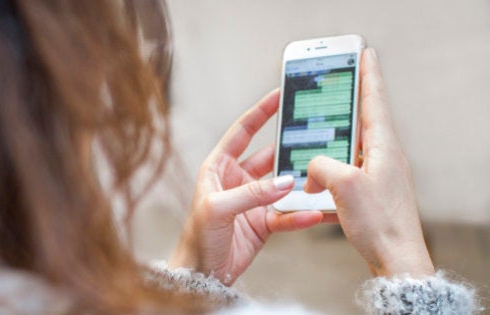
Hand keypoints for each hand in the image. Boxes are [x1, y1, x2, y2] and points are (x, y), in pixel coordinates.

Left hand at [169, 90, 323, 284]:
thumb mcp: (218, 208)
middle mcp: (237, 180)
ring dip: (300, 183)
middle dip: (290, 147)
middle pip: (269, 156)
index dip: (260, 113)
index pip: (242, 132)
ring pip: (282, 186)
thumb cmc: (197, 237)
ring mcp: (252, 201)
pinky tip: (314, 213)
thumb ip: (252, 193)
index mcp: (219, 167)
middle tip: (314, 135)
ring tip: (322, 175)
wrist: (202, 274)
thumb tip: (286, 181)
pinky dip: (300, 215)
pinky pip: (286, 215)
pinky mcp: (263, 223)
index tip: (280, 96)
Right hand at [304, 48, 434, 276]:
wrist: (396, 259)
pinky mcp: (371, 194)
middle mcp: (384, 158)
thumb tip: (312, 167)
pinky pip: (347, 176)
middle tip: (336, 88)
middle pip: (363, 121)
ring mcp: (379, 176)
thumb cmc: (379, 224)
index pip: (374, 100)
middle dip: (347, 105)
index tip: (364, 54)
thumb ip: (321, 165)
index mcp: (383, 147)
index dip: (368, 75)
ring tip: (314, 146)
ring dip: (332, 147)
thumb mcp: (343, 185)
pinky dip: (330, 177)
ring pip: (351, 150)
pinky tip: (315, 190)